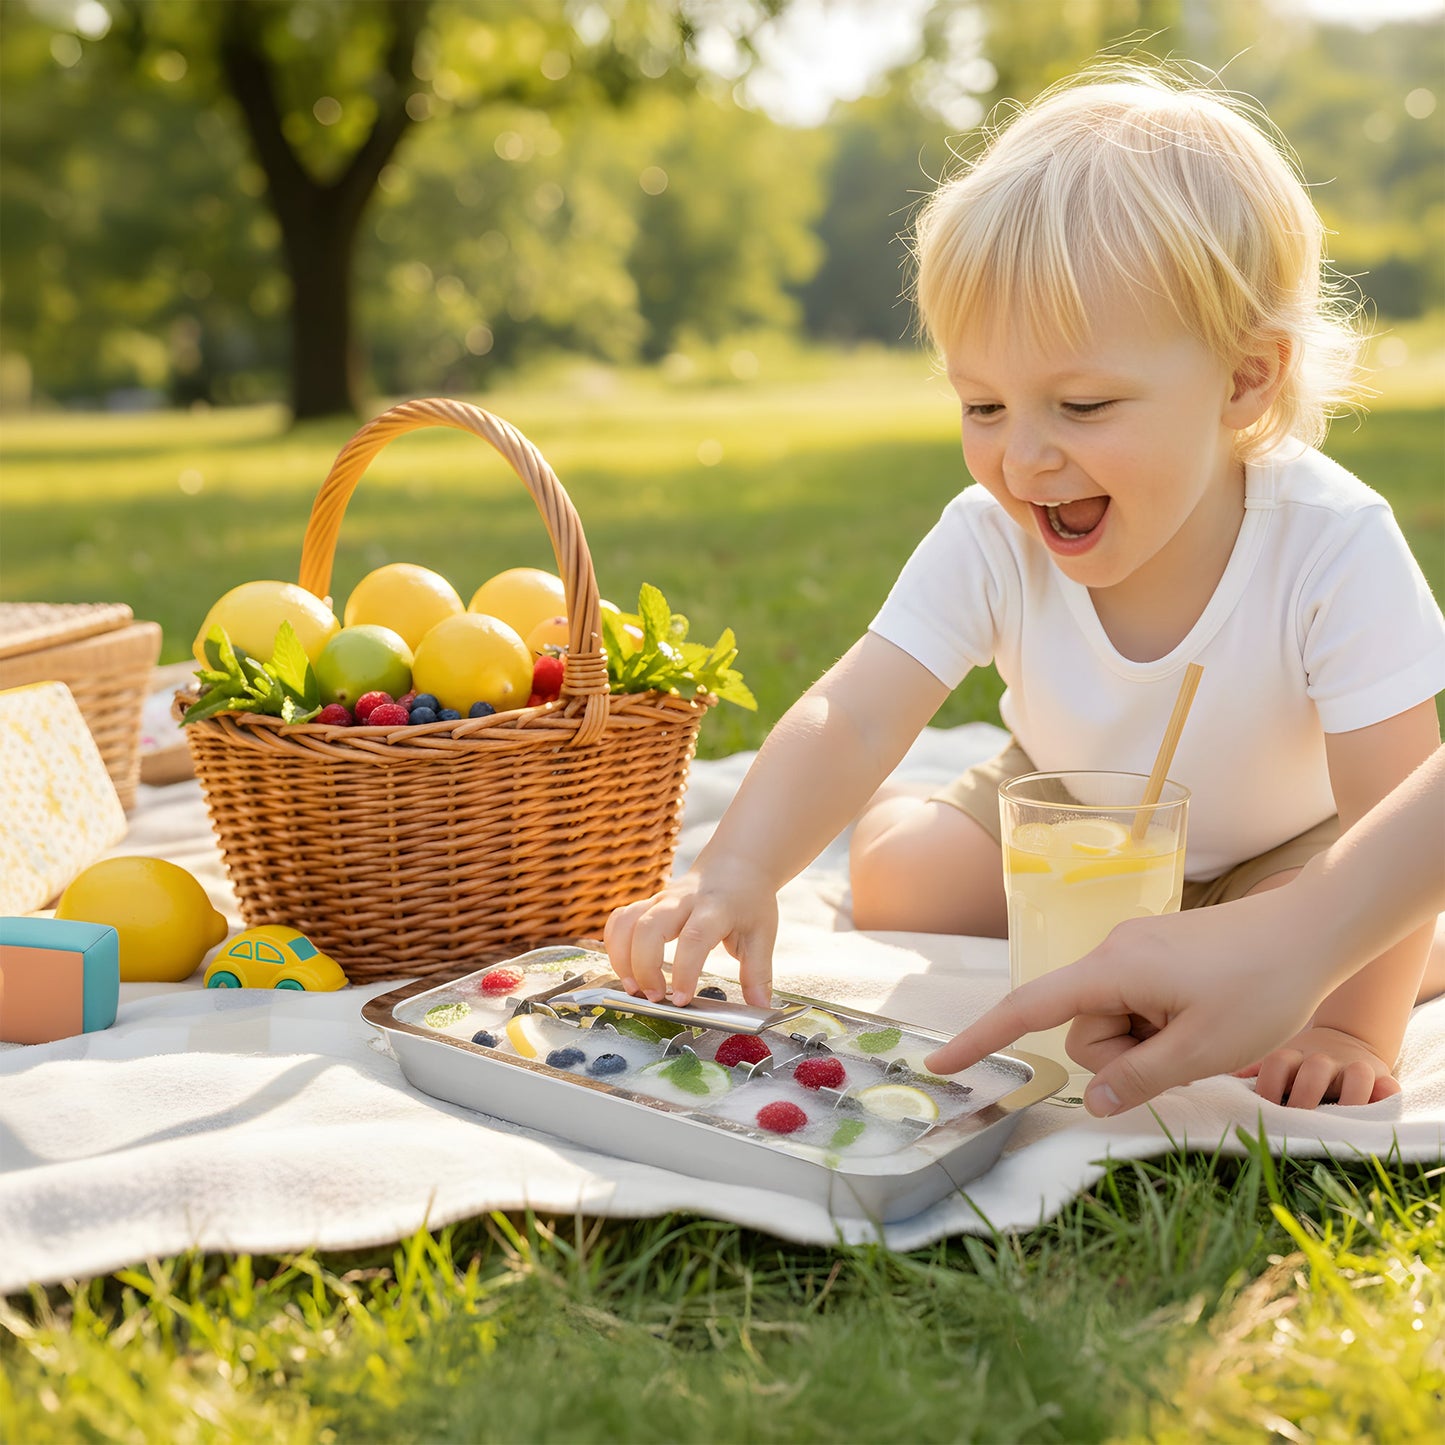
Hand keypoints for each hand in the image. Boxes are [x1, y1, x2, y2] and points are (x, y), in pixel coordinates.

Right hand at [603, 857, 779, 1007]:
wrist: (735, 864)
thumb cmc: (748, 900)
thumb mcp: (762, 935)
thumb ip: (758, 973)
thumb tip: (761, 1009)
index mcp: (715, 909)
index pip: (694, 938)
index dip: (684, 971)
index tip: (681, 999)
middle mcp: (682, 902)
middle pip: (648, 927)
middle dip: (644, 966)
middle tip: (653, 997)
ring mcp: (660, 900)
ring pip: (626, 922)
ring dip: (622, 958)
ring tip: (633, 987)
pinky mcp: (647, 904)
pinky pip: (619, 919)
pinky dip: (614, 944)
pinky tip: (625, 967)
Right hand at [921, 898, 1331, 1116]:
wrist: (1313, 930)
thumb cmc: (1261, 986)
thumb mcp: (1201, 1049)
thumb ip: (1138, 1078)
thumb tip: (1092, 1100)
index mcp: (1110, 970)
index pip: (1027, 1009)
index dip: (981, 1038)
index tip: (941, 1065)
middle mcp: (1110, 952)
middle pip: (1083, 1028)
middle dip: (1122, 1055)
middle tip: (1187, 1051)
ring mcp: (1132, 950)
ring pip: (1112, 1020)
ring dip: (1148, 1041)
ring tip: (1204, 1030)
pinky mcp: (1154, 953)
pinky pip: (1134, 1003)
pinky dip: (1158, 1025)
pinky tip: (1203, 1018)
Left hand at [1236, 1025, 1400, 1108]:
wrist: (1345, 1040)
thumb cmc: (1300, 1063)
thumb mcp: (1278, 1062)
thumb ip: (1253, 1073)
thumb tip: (1212, 1082)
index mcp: (1294, 1056)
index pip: (1277, 1062)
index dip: (1268, 1085)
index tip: (1262, 1108)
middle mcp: (1324, 1060)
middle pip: (1315, 1069)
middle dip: (1305, 1096)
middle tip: (1298, 1120)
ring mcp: (1355, 1067)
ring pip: (1358, 1075)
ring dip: (1350, 1098)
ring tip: (1341, 1122)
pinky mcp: (1382, 1078)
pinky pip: (1390, 1087)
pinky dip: (1387, 1098)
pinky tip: (1379, 1110)